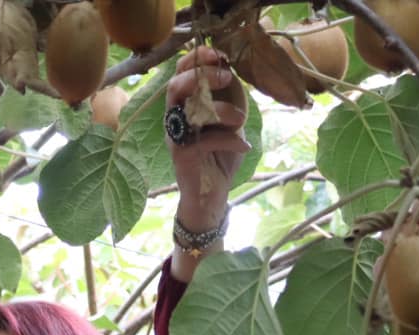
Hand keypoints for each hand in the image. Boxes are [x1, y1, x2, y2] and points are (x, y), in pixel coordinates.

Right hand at [167, 48, 250, 279]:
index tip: (218, 54)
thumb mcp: (231, 122)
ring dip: (219, 110)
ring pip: (188, 111)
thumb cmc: (220, 156)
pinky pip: (205, 139)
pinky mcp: (182, 157)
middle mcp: (176, 119)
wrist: (211, 196)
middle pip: (175, 87)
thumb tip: (235, 73)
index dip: (196, 59)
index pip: (181, 74)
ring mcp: (176, 138)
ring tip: (240, 119)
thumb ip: (231, 99)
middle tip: (226, 77)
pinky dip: (229, 141)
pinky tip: (244, 147)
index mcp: (186, 106)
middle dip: (201, 76)